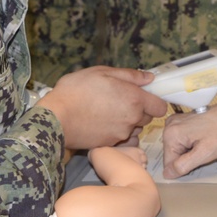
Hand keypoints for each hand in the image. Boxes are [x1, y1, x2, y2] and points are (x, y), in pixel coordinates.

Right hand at [39, 67, 165, 149]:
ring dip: (128, 123)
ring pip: (135, 130)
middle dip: (139, 110)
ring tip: (108, 113)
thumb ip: (130, 75)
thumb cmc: (76, 91)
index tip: (144, 96)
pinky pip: (122, 140)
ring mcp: (121, 134)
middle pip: (148, 118)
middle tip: (120, 101)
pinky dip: (117, 133)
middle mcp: (132, 119)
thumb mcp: (102, 72)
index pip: (160, 107)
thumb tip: (149, 78)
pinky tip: (103, 125)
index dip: (154, 101)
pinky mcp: (110, 144)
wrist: (56, 118)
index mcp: (134, 99)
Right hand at [161, 94, 216, 178]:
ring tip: (206, 144)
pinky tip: (204, 139)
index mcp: (171, 134)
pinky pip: (183, 141)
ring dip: (191, 152)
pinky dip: (193, 144)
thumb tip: (167, 174)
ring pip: (178, 149)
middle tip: (205, 150)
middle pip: (172, 155)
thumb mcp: (205, 153)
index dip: (185, 167)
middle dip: (188, 158)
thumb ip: (183, 165)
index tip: (200, 158)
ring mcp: (176, 122)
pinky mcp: (183, 121)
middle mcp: (169, 125)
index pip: (168, 164)